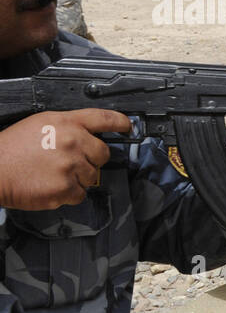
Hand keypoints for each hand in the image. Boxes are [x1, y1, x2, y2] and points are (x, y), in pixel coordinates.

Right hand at [0, 109, 131, 209]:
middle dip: (92, 159)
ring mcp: (71, 165)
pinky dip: (69, 194)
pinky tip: (51, 185)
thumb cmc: (10, 149)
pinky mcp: (66, 187)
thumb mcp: (40, 125)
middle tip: (71, 162)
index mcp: (65, 123)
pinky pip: (81, 194)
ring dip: (78, 178)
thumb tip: (87, 135)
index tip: (127, 126)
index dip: (120, 122)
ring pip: (93, 176)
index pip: (103, 118)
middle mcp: (72, 141)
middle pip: (103, 153)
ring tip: (54, 174)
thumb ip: (67, 127)